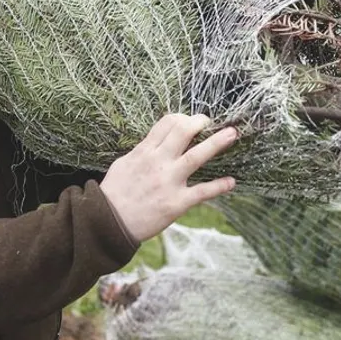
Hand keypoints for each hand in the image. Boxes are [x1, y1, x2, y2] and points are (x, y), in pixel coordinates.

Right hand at [99, 113, 237, 241]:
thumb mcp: (123, 164)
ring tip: (232, 134)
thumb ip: (141, 152)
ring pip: (196, 156)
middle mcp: (157, 162)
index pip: (167, 124)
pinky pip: (202, 192)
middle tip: (209, 121)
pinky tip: (231, 182)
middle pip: (183, 132)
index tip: (191, 120)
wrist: (108, 222)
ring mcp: (168, 182)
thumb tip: (155, 143)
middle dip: (199, 122)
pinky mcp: (176, 202)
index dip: (182, 118)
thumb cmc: (113, 193)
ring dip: (216, 143)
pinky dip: (218, 186)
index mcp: (143, 152)